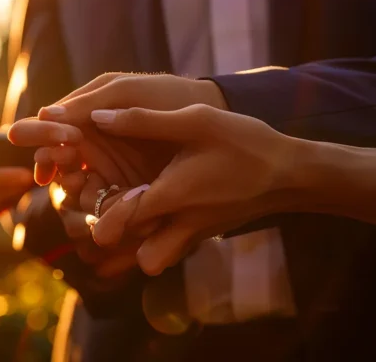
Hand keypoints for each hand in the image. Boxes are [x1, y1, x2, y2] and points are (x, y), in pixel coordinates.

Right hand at [9, 73, 226, 186]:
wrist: (216, 121)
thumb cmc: (170, 97)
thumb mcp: (128, 93)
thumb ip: (90, 103)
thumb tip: (45, 114)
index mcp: (87, 112)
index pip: (50, 128)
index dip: (40, 141)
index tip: (42, 152)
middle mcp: (92, 140)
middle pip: (58, 159)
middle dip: (54, 168)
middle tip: (61, 176)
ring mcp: (108, 164)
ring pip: (75, 182)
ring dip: (73, 188)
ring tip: (78, 190)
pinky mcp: (126, 186)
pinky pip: (102, 198)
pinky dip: (98, 204)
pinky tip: (97, 208)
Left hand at [88, 104, 297, 275]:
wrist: (291, 175)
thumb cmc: (245, 143)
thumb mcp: (196, 121)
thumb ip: (144, 121)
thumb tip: (98, 117)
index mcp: (171, 196)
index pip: (119, 221)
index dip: (96, 210)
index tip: (85, 193)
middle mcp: (178, 224)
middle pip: (130, 252)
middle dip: (112, 237)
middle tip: (97, 210)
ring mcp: (191, 235)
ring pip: (149, 258)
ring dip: (131, 243)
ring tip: (119, 212)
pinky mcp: (199, 235)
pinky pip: (165, 249)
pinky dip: (151, 239)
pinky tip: (145, 208)